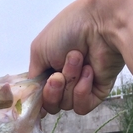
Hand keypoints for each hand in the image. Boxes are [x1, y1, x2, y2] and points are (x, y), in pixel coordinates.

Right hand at [28, 0, 124, 114]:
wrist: (99, 25)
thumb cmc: (68, 30)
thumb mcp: (38, 51)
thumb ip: (33, 78)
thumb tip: (33, 97)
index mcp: (49, 72)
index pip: (40, 98)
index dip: (39, 97)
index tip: (41, 87)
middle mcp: (64, 82)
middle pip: (51, 105)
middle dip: (53, 90)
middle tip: (59, 74)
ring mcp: (80, 88)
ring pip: (66, 105)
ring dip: (70, 81)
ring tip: (79, 59)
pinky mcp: (96, 94)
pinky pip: (81, 107)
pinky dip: (82, 90)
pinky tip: (89, 71)